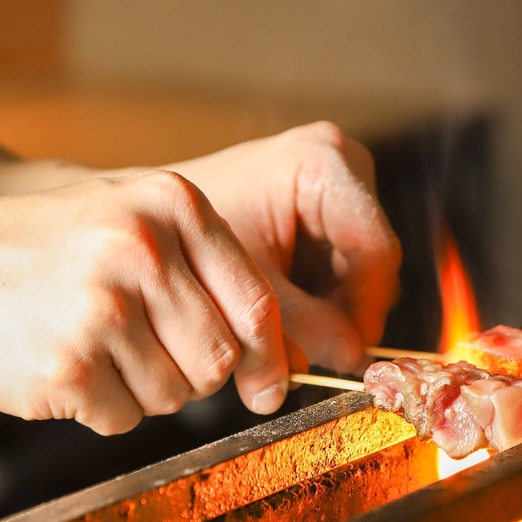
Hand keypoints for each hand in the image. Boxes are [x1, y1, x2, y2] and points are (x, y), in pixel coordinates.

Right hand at [0, 171, 289, 434]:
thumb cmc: (50, 252)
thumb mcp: (134, 221)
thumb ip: (209, 272)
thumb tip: (281, 360)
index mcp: (172, 205)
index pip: (257, 304)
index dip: (267, 356)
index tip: (265, 384)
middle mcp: (142, 249)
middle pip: (220, 359)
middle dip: (193, 373)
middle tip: (143, 352)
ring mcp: (102, 308)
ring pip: (177, 396)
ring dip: (142, 391)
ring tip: (96, 349)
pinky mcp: (66, 365)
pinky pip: (124, 419)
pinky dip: (101, 409)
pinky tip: (68, 368)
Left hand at [164, 122, 400, 372]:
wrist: (147, 217)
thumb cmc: (185, 235)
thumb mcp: (247, 283)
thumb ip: (301, 322)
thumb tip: (352, 359)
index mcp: (323, 162)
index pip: (374, 249)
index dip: (366, 308)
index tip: (347, 355)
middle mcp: (342, 166)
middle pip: (371, 262)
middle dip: (343, 316)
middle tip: (307, 359)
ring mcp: (340, 190)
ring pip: (360, 274)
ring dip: (331, 317)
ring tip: (288, 350)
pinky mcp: (330, 216)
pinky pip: (344, 273)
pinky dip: (319, 305)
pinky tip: (286, 329)